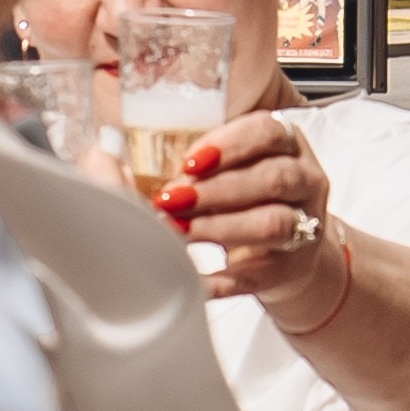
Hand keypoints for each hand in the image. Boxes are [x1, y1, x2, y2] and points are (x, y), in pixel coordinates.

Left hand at [157, 109, 344, 323]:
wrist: (283, 252)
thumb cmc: (240, 199)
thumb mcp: (221, 167)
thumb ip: (176, 157)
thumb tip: (104, 153)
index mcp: (287, 144)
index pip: (268, 132)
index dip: (231, 144)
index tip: (189, 162)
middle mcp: (305, 180)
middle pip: (272, 178)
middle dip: (217, 190)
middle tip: (172, 200)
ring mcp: (304, 226)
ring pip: (273, 224)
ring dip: (220, 228)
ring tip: (178, 233)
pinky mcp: (290, 268)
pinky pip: (259, 273)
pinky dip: (223, 278)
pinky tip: (194, 278)